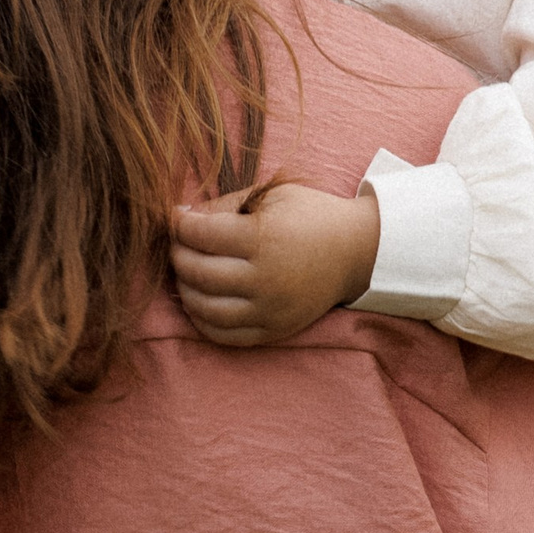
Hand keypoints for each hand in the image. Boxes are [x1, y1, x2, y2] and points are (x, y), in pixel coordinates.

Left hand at [169, 182, 381, 349]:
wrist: (356, 252)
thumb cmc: (310, 216)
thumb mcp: (271, 197)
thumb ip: (225, 206)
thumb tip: (182, 218)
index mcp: (264, 238)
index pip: (201, 235)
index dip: (180, 225)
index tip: (177, 218)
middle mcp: (265, 278)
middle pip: (198, 272)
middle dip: (178, 255)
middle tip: (178, 244)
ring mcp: (270, 309)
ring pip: (205, 308)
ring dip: (184, 289)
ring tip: (186, 273)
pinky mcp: (274, 330)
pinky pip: (224, 335)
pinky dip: (202, 320)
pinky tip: (199, 301)